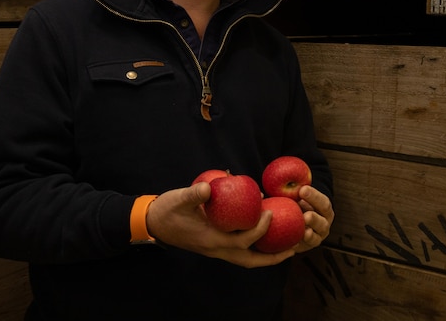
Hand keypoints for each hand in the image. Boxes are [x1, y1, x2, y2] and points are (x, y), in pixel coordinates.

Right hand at [145, 183, 295, 267]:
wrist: (152, 222)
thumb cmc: (166, 210)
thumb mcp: (178, 198)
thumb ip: (195, 193)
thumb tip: (212, 185)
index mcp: (210, 240)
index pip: (241, 241)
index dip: (259, 229)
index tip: (270, 212)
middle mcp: (215, 249)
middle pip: (249, 260)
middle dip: (271, 257)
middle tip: (292, 249)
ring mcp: (214, 249)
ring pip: (245, 259)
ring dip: (265, 255)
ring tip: (284, 247)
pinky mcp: (213, 245)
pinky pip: (239, 251)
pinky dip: (253, 247)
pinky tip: (262, 235)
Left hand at [293, 185, 333, 252]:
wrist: (296, 222)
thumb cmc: (296, 205)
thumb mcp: (296, 197)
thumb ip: (292, 192)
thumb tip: (281, 180)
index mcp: (324, 207)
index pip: (323, 202)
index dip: (314, 196)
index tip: (302, 190)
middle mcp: (324, 221)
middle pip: (323, 220)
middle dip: (315, 218)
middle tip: (306, 216)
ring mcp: (319, 234)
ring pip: (318, 234)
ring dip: (311, 233)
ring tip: (304, 231)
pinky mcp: (310, 244)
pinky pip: (308, 245)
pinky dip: (302, 243)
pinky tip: (295, 242)